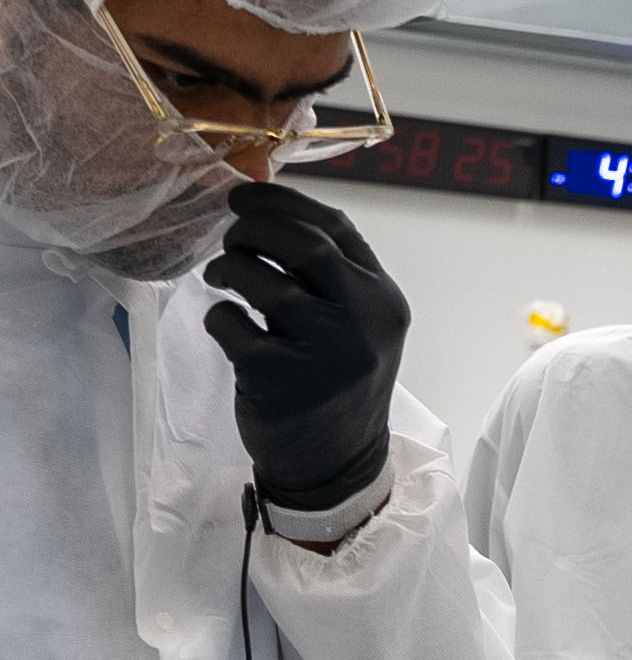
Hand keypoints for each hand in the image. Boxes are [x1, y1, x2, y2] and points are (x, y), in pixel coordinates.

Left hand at [203, 181, 407, 511]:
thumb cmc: (335, 381)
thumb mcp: (357, 325)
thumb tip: (269, 216)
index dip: (282, 201)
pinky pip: (231, 325)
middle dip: (253, 229)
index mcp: (383, 299)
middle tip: (231, 238)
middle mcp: (364, 321)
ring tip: (221, 277)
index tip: (243, 197)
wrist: (334, 461)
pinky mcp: (281, 378)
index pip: (336, 227)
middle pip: (302, 244)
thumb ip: (332, 276)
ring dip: (228, 268)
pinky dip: (219, 317)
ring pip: (261, 281)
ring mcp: (325, 351)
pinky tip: (228, 327)